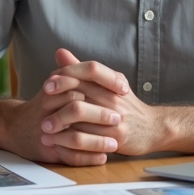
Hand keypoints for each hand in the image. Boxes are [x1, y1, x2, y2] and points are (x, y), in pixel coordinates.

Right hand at [0, 81, 122, 167]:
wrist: (13, 126)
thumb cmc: (42, 106)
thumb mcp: (57, 85)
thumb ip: (82, 76)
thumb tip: (116, 76)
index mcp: (54, 88)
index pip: (80, 83)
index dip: (104, 86)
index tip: (124, 90)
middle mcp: (47, 108)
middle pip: (77, 109)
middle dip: (101, 115)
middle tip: (120, 118)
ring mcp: (47, 131)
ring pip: (74, 137)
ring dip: (97, 141)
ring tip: (115, 143)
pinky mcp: (46, 149)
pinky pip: (69, 156)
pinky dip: (87, 158)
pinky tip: (102, 157)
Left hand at [39, 49, 193, 155]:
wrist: (153, 128)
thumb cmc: (125, 105)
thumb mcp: (107, 83)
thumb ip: (82, 70)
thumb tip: (59, 52)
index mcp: (112, 81)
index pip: (88, 70)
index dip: (66, 75)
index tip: (48, 84)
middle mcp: (114, 97)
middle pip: (79, 93)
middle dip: (56, 101)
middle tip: (41, 107)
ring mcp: (115, 117)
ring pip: (80, 117)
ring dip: (58, 123)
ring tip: (44, 128)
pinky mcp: (116, 137)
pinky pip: (87, 138)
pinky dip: (68, 140)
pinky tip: (57, 142)